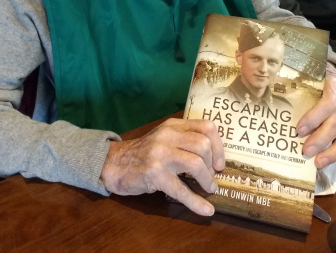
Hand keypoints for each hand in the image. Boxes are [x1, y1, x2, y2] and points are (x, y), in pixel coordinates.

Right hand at [100, 118, 223, 215]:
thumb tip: (214, 156)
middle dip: (213, 164)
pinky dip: (197, 202)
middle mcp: (167, 136)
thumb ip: (184, 139)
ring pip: (195, 163)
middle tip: (213, 176)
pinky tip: (206, 210)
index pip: (206, 127)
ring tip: (209, 188)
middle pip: (203, 144)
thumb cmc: (144, 153)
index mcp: (173, 126)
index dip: (219, 146)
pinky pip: (181, 190)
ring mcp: (160, 154)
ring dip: (207, 180)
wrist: (115, 163)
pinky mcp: (155, 174)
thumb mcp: (164, 137)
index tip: (219, 162)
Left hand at [297, 65, 335, 168]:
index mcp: (335, 88)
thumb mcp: (323, 73)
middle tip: (305, 150)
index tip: (299, 129)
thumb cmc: (330, 75)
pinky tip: (328, 160)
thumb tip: (281, 86)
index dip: (314, 118)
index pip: (329, 103)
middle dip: (320, 138)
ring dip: (333, 151)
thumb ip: (307, 78)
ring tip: (318, 162)